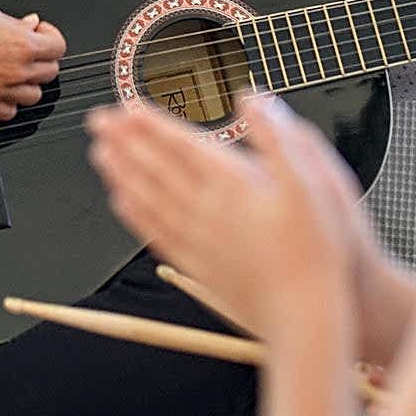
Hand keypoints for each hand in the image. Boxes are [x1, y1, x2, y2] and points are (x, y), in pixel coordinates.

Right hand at [0, 4, 64, 119]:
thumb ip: (18, 25)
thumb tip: (31, 26)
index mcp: (22, 46)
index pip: (58, 48)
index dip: (50, 38)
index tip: (41, 35)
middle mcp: (15, 71)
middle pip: (50, 72)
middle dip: (42, 59)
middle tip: (28, 50)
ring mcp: (1, 90)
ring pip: (34, 95)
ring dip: (28, 83)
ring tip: (15, 69)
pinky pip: (10, 111)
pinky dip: (9, 102)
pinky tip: (1, 87)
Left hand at [88, 96, 359, 337]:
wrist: (307, 315)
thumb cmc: (317, 250)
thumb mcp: (315, 182)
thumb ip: (279, 137)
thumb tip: (253, 99)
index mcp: (234, 185)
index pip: (182, 145)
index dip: (152, 123)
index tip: (126, 106)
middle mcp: (208, 211)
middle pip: (156, 168)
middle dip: (125, 141)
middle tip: (98, 120)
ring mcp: (199, 240)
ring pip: (148, 199)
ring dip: (122, 173)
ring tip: (100, 154)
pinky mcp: (199, 266)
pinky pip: (156, 234)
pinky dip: (135, 215)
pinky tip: (122, 204)